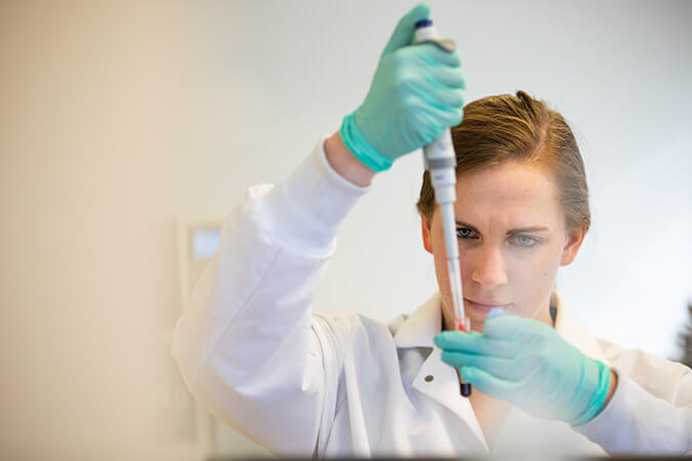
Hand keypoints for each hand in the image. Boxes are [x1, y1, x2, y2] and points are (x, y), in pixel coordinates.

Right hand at [340, 2, 464, 171]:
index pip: (449, 54)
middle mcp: (409, 79)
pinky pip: (454, 115)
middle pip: (457, 76)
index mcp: (403, 59)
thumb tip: (424, 7)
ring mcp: (417, 103)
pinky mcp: (425, 124)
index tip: (436, 74)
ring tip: (431, 106)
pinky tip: (431, 119)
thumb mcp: (389, 59)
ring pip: (458, 96)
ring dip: (449, 103)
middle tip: (432, 94)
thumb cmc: (382, 96)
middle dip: (450, 86)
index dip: (448, 64)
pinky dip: (447, 119)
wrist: (369, 135)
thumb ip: (406, 32)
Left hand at [434, 310, 613, 425]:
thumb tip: (489, 318)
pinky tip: (465, 372)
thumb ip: (513, 326)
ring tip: (446, 355)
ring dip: (462, 359)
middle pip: (487, 344)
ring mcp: (527, 374)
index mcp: (534, 333)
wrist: (580, 388)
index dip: (480, 325)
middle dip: (459, 341)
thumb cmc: (555, 357)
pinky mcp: (523, 393)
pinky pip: (497, 385)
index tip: (461, 323)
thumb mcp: (540, 333)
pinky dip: (480, 378)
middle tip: (441, 340)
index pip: (502, 325)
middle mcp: (530, 352)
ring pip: (487, 363)